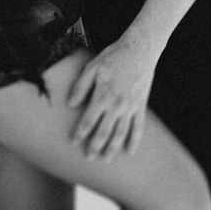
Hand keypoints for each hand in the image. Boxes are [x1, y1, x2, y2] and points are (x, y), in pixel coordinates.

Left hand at [67, 33, 158, 157]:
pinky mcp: (140, 105)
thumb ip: (80, 86)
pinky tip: (129, 152)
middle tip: (88, 158)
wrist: (140, 49)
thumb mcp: (92, 67)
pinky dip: (134, 141)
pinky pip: (138, 127)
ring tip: (105, 159)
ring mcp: (130, 107)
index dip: (80, 134)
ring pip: (121, 133)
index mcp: (103, 96)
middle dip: (95, 146)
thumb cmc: (114, 56)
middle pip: (104, 132)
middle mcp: (117, 105)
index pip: (89, 121)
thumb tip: (70, 104)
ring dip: (112, 148)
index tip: (74, 143)